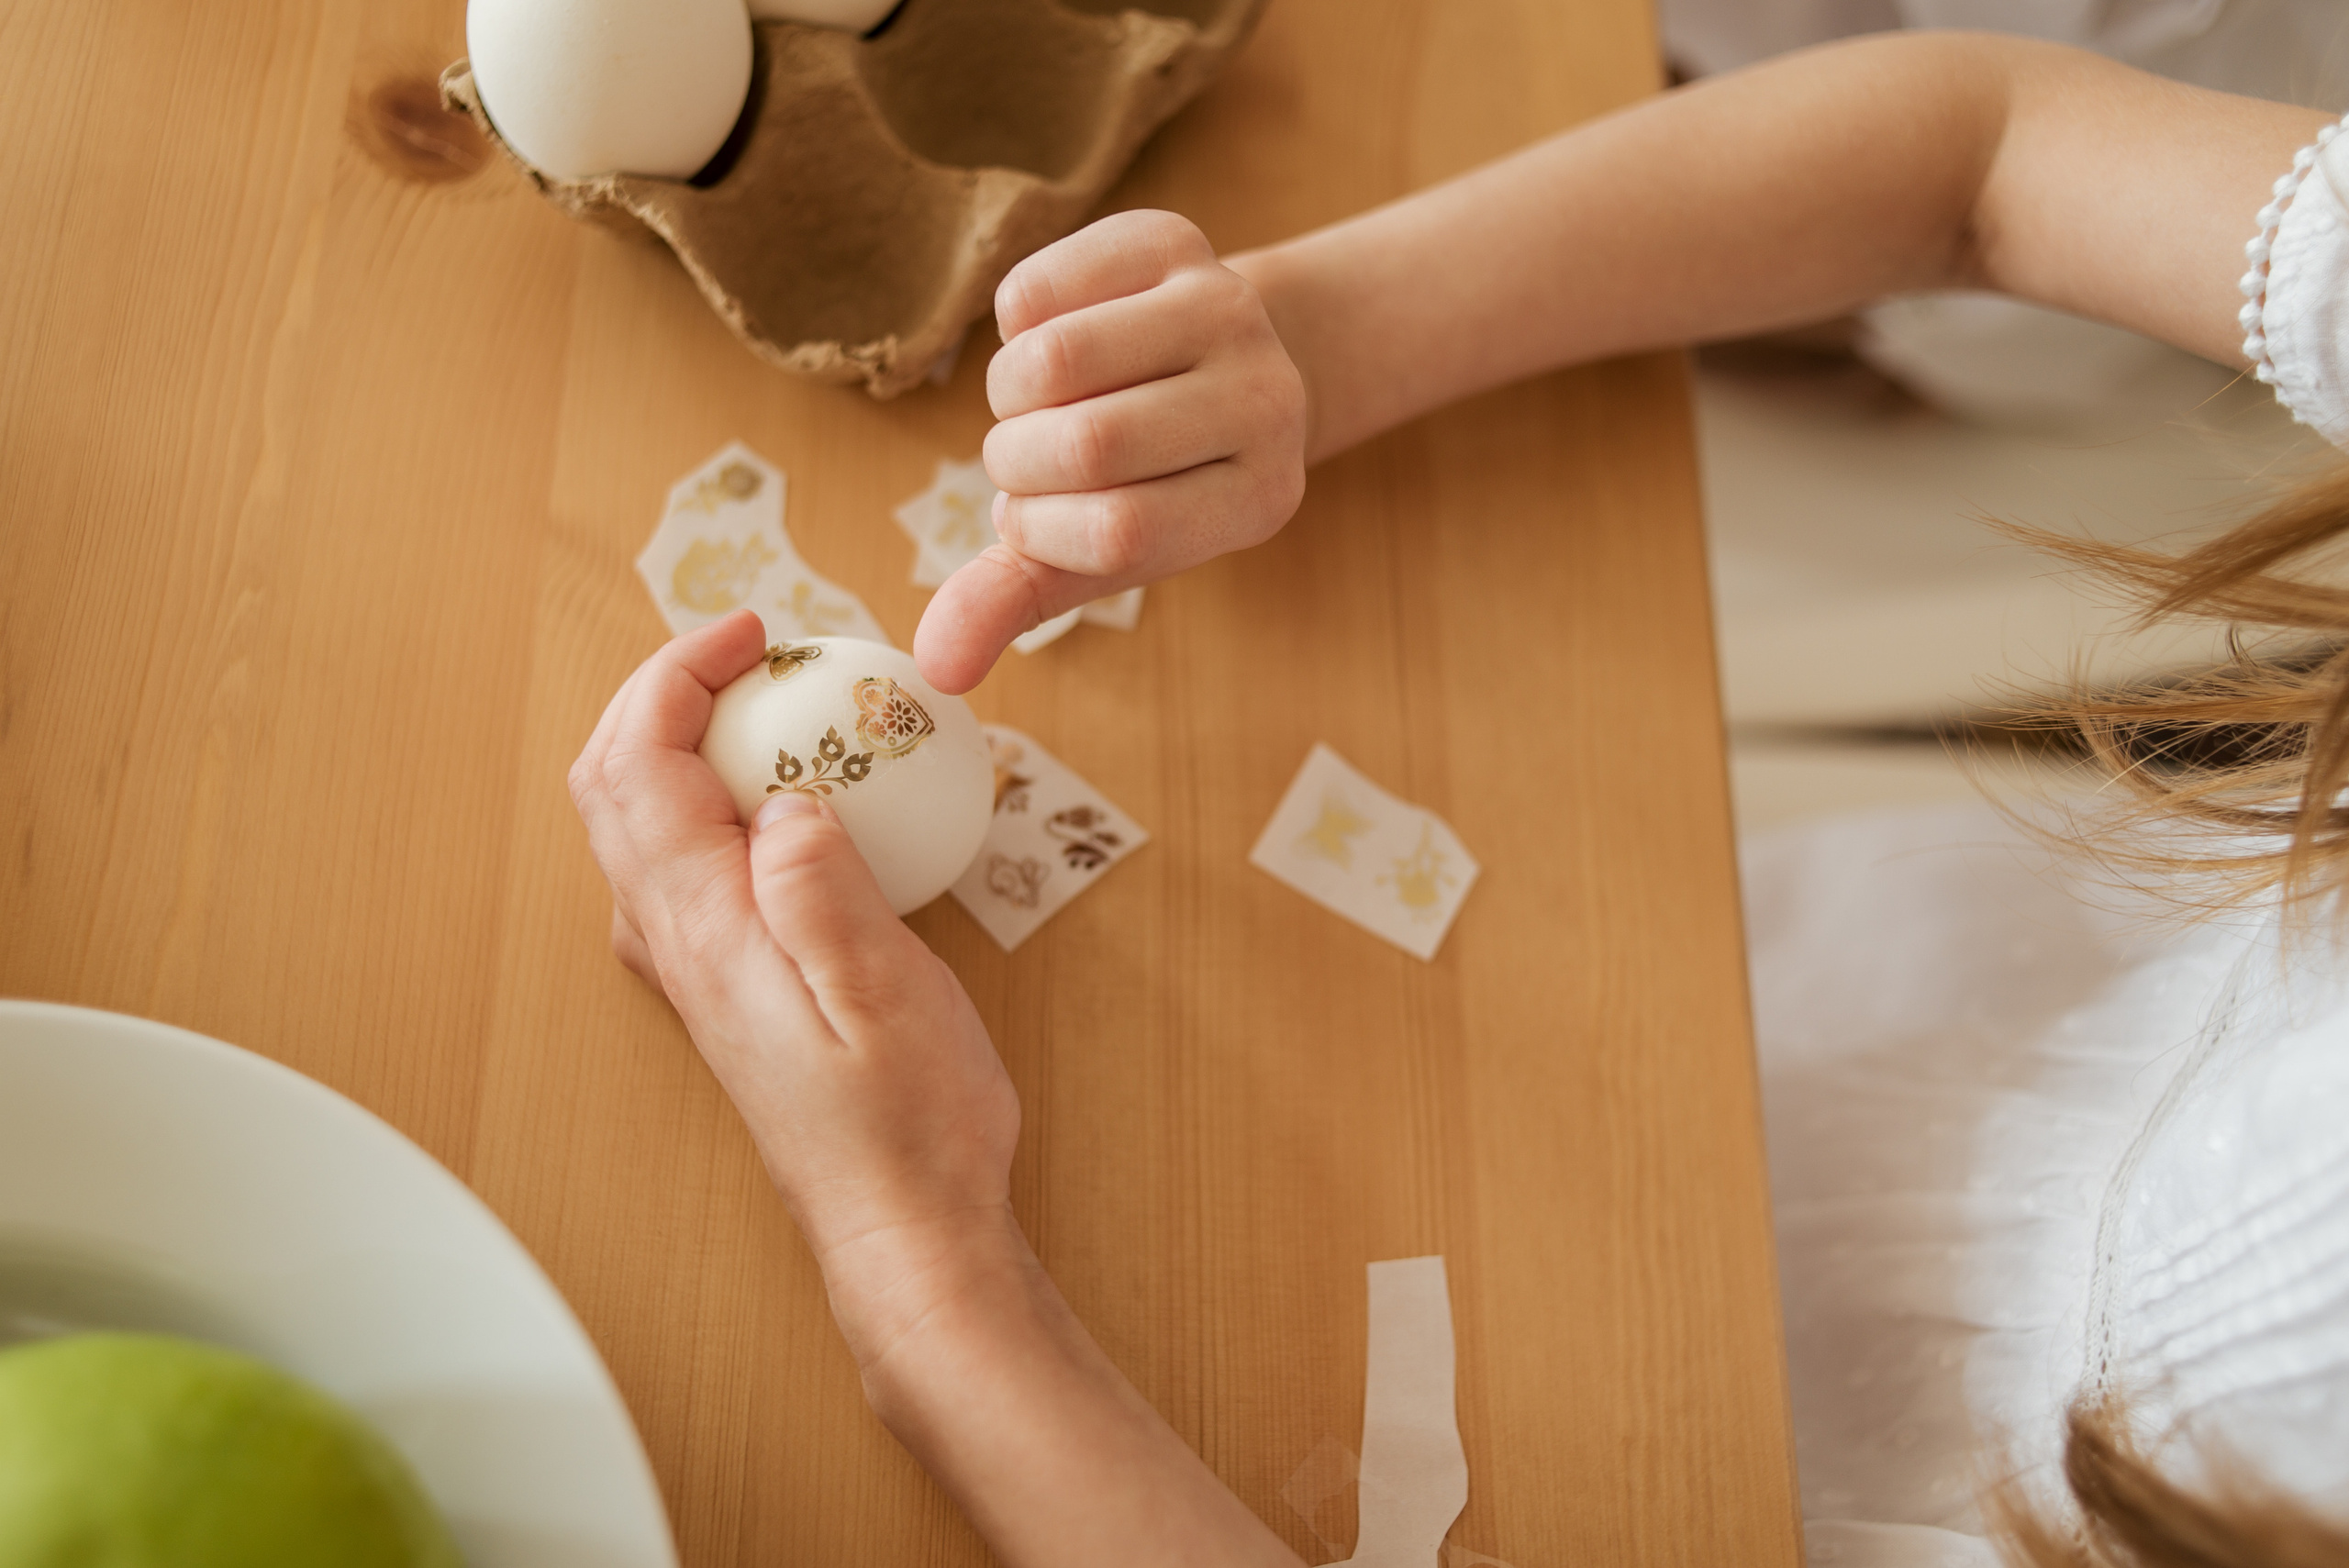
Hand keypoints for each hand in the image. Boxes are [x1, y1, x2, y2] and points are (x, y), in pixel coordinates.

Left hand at [568, 611, 1020, 1341]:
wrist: (901, 1228)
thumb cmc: (907, 1124)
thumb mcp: (884, 995)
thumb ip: (821, 889)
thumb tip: (784, 797)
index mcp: (706, 930)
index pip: (644, 764)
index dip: (681, 675)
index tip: (754, 635)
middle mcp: (676, 945)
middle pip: (612, 782)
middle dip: (661, 691)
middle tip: (749, 652)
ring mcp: (690, 970)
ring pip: (634, 825)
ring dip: (673, 741)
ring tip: (761, 705)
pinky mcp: (722, 989)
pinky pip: (678, 866)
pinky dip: (703, 797)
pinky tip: (781, 800)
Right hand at [913, 209, 1307, 693]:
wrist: (1214, 361)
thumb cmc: (1145, 476)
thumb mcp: (1094, 548)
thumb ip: (1016, 601)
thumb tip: (933, 668)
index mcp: (1259, 498)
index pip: (1121, 532)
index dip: (1044, 529)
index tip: (1035, 521)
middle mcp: (1266, 400)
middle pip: (1090, 443)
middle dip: (1018, 460)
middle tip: (1026, 459)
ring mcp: (1227, 310)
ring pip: (1058, 359)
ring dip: (1009, 393)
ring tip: (1034, 404)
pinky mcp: (1175, 241)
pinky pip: (1044, 285)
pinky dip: (1014, 320)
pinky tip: (1048, 336)